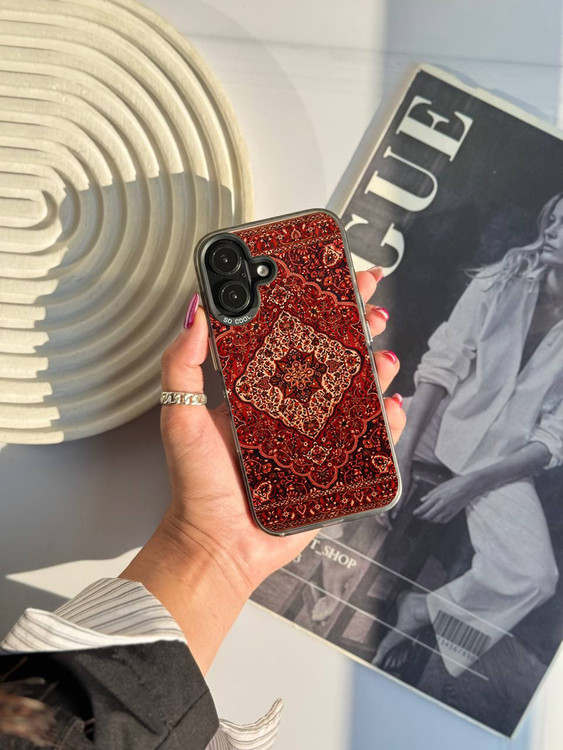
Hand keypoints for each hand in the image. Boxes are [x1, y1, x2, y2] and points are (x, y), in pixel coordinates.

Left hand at [160, 267, 404, 585]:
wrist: (219, 545)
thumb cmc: (198, 486)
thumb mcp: (182, 415)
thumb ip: (182, 363)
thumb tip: (194, 309)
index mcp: (257, 388)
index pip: (290, 336)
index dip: (312, 307)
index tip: (328, 279)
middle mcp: (290, 406)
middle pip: (332, 356)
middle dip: (355, 326)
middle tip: (370, 305)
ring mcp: (316, 435)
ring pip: (357, 392)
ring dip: (377, 368)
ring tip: (383, 354)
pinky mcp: (335, 465)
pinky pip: (370, 439)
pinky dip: (387, 421)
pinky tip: (390, 406)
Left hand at [412, 473, 485, 523]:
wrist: (470, 486)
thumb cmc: (456, 484)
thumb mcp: (441, 486)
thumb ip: (430, 494)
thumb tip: (422, 500)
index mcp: (438, 497)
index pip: (424, 507)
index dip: (418, 512)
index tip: (414, 513)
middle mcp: (442, 505)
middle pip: (428, 516)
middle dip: (422, 517)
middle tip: (418, 516)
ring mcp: (449, 510)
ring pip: (435, 520)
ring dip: (429, 519)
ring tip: (426, 517)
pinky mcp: (454, 513)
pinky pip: (444, 520)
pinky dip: (438, 521)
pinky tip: (436, 518)